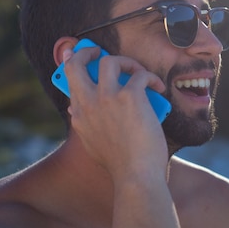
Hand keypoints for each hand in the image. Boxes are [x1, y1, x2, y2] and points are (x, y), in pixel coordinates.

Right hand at [62, 47, 168, 182]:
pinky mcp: (130, 97)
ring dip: (126, 62)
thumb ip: (84, 124)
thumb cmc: (121, 163)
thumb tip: (73, 108)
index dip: (74, 63)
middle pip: (77, 63)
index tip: (78, 54)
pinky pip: (140, 75)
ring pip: (110, 61)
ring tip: (137, 72)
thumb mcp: (92, 144)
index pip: (70, 80)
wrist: (135, 176)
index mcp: (79, 114)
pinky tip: (158, 87)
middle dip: (87, 51)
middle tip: (99, 51)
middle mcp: (88, 103)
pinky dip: (151, 78)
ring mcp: (107, 98)